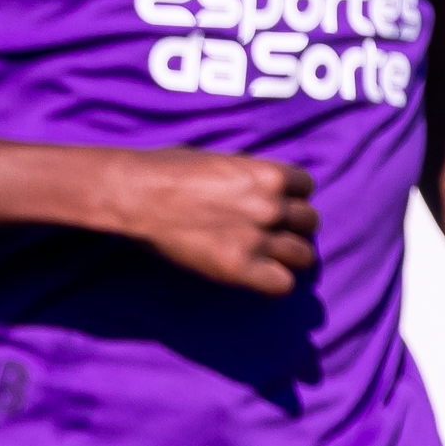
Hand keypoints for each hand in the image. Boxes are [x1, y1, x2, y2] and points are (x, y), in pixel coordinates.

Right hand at [114, 151, 317, 292]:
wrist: (135, 195)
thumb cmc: (165, 171)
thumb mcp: (218, 159)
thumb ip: (246, 174)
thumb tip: (253, 185)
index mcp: (268, 174)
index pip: (306, 187)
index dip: (291, 197)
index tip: (276, 205)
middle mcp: (270, 206)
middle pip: (309, 223)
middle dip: (292, 228)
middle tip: (270, 234)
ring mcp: (257, 239)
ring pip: (303, 256)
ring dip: (286, 257)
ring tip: (265, 259)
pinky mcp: (239, 268)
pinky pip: (282, 285)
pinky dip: (273, 284)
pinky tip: (257, 279)